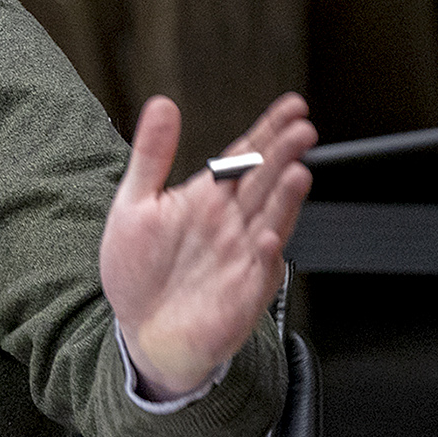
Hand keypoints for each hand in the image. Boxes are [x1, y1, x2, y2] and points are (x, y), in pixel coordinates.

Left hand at [100, 94, 315, 399]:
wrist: (141, 331)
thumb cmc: (140, 270)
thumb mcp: (135, 204)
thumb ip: (151, 155)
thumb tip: (162, 105)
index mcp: (207, 199)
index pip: (244, 157)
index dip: (267, 131)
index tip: (291, 106)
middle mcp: (232, 224)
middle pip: (263, 182)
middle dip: (284, 155)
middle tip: (302, 129)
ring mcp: (241, 257)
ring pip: (270, 220)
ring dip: (284, 199)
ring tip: (298, 172)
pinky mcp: (242, 293)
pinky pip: (258, 270)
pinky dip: (266, 253)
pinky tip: (270, 235)